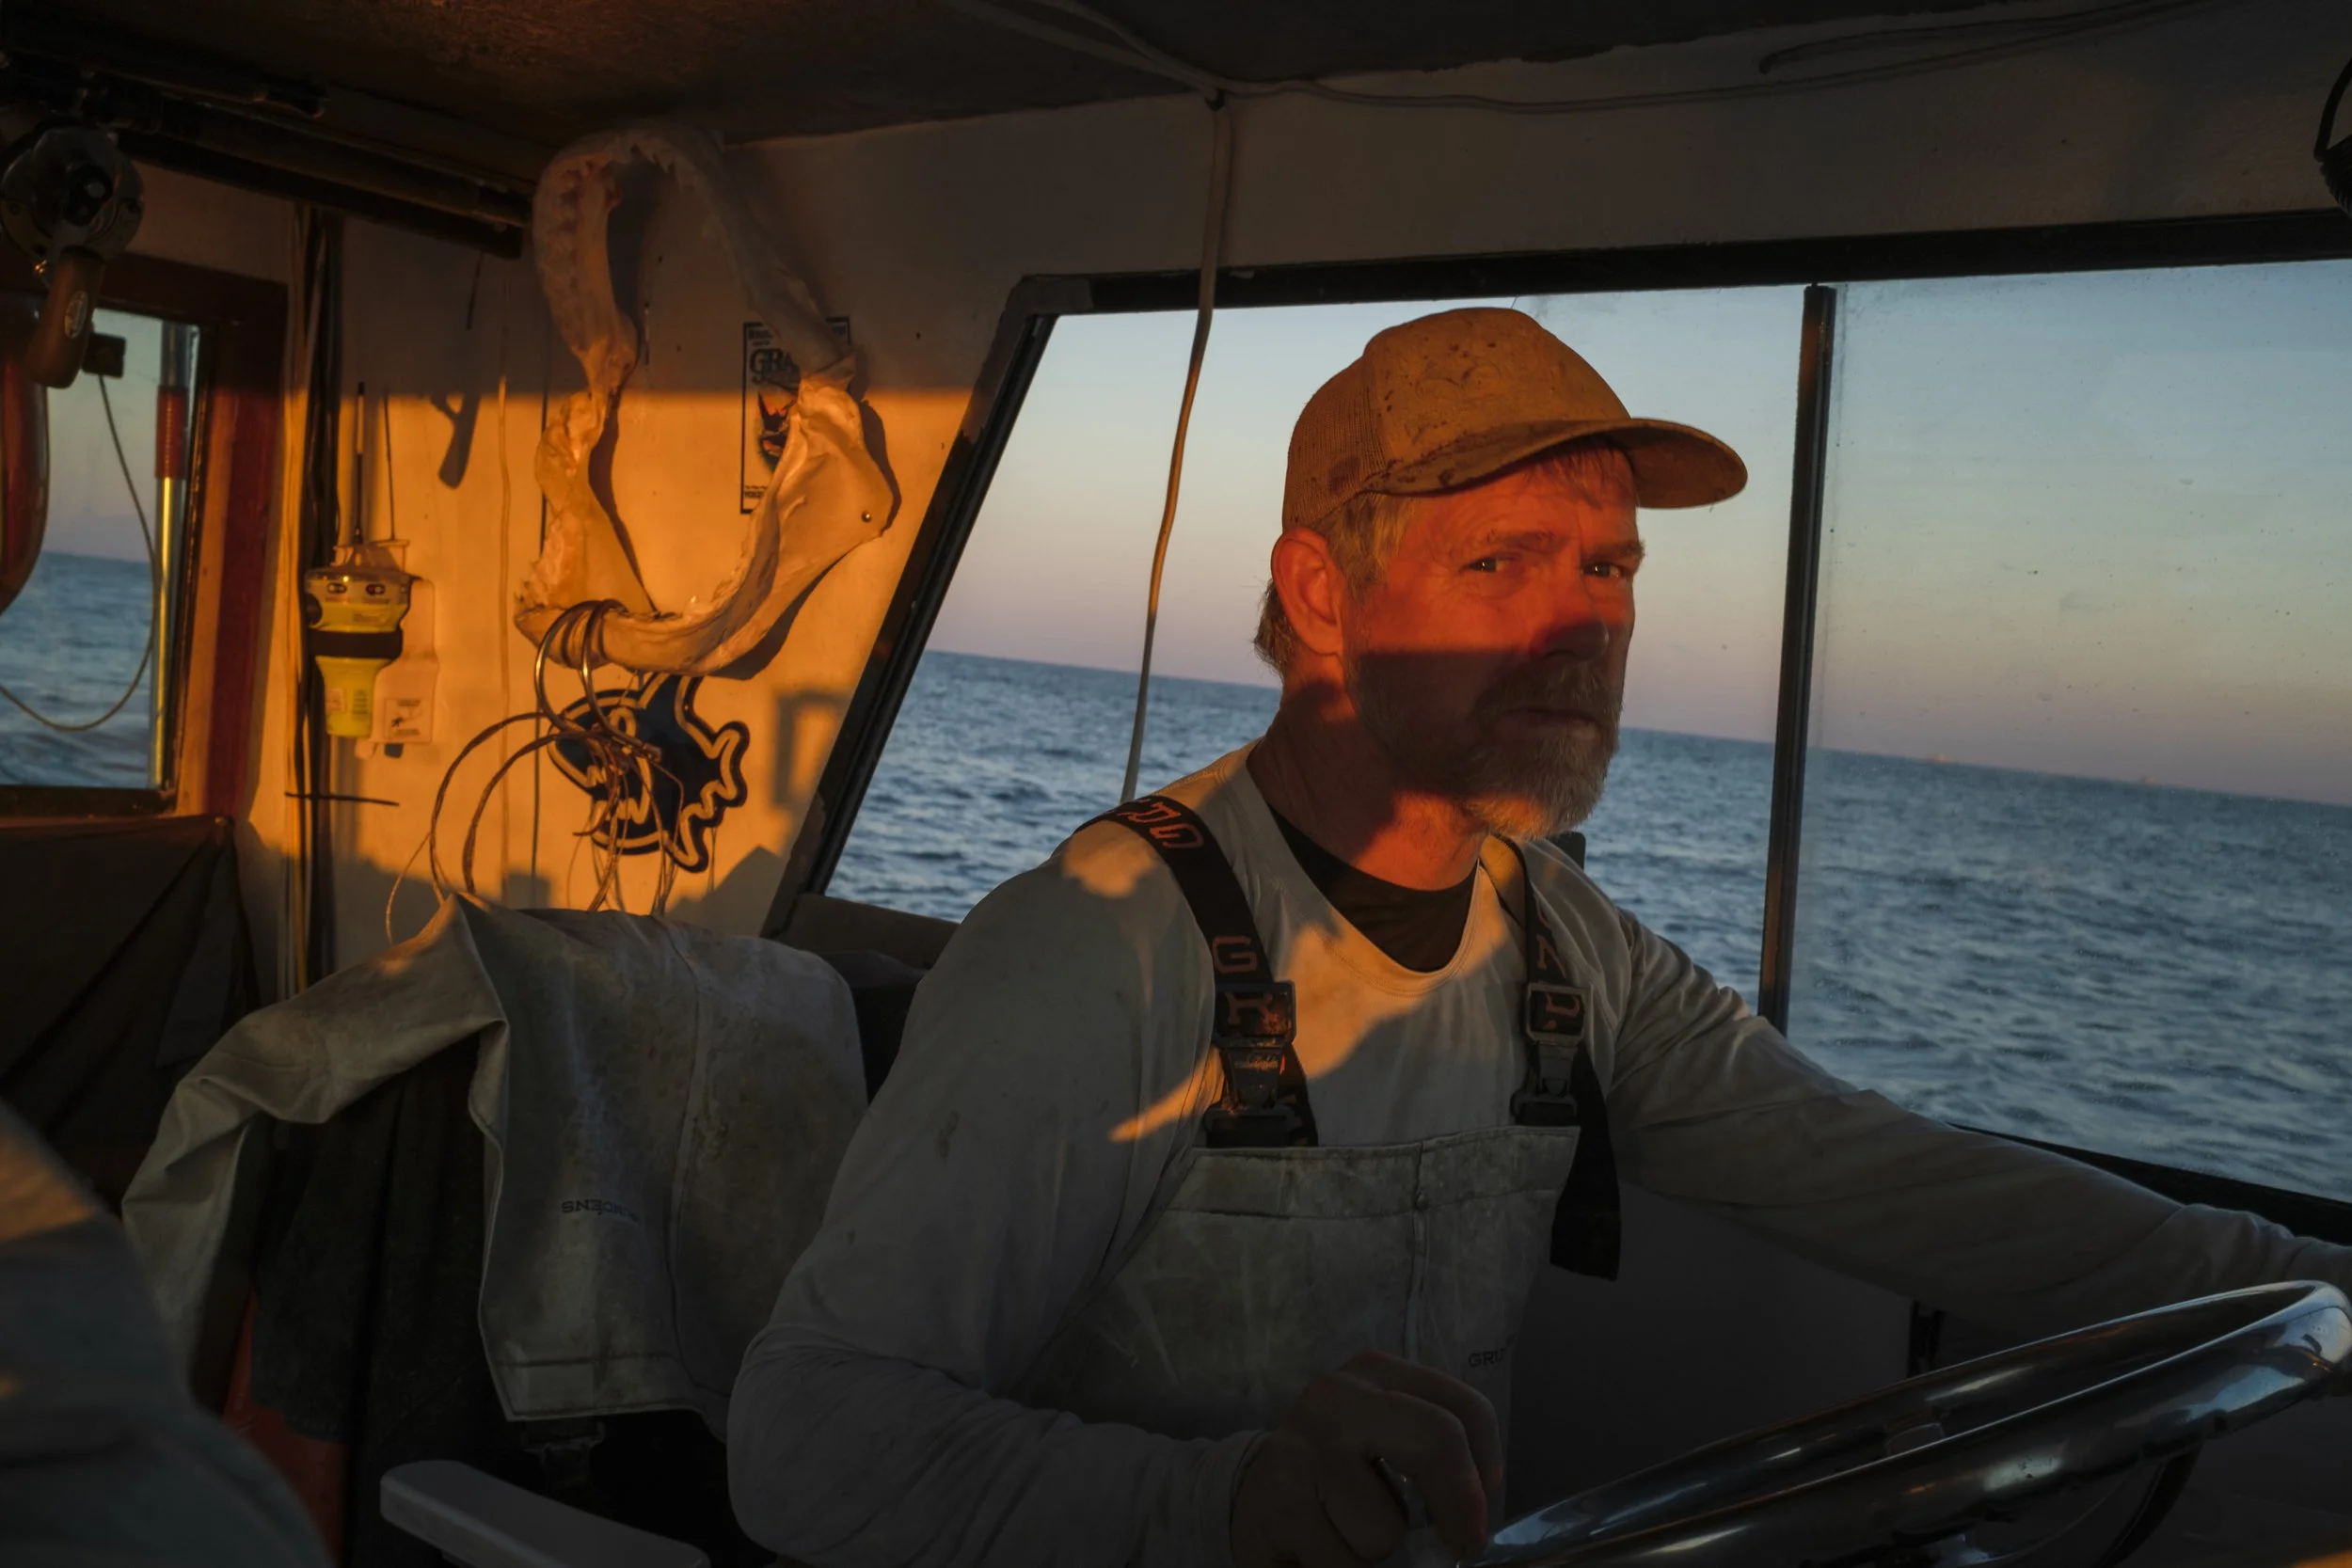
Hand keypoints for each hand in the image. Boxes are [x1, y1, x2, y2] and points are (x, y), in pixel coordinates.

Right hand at [1231, 1350, 1503, 1567]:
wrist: (1251, 1499)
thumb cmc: (1337, 1476)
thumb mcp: (1385, 1442)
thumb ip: (1431, 1456)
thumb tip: (1477, 1518)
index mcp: (1378, 1375)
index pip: (1462, 1409)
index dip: (1485, 1466)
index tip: (1481, 1507)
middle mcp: (1340, 1397)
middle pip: (1434, 1440)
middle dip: (1458, 1505)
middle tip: (1461, 1546)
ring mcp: (1305, 1447)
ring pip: (1384, 1527)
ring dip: (1379, 1553)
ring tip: (1349, 1534)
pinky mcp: (1280, 1502)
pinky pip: (1344, 1563)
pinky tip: (1320, 1548)